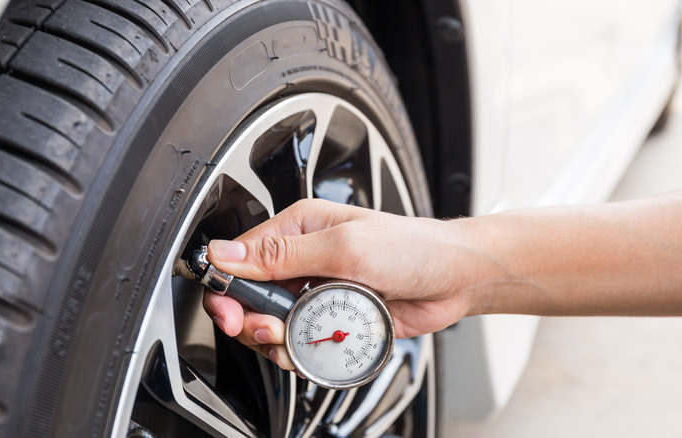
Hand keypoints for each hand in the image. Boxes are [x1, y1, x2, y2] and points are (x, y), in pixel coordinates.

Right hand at [202, 199, 487, 369]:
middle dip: (253, 320)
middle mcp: (303, 259)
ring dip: (278, 340)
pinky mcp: (333, 318)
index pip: (240, 257)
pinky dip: (302, 352)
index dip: (227, 288)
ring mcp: (317, 291)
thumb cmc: (412, 248)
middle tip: (270, 330)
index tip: (232, 313)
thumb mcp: (344, 247)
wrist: (454, 278)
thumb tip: (227, 253)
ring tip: (296, 340)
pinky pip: (302, 341)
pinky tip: (315, 349)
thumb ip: (283, 254)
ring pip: (274, 324)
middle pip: (251, 297)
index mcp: (298, 228)